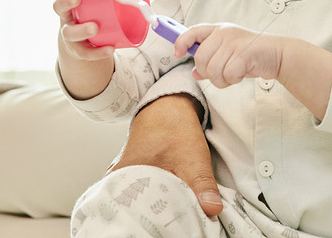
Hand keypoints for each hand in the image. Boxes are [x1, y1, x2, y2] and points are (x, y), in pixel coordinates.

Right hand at [53, 0, 113, 99]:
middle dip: (66, 1)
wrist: (80, 45)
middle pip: (58, 7)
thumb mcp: (99, 0)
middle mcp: (67, 15)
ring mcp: (70, 33)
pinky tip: (109, 49)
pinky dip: (97, 52)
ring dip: (81, 29)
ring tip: (93, 27)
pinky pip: (86, 52)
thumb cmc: (93, 15)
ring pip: (69, 32)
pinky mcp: (78, 50)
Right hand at [108, 94, 222, 216]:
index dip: (154, 223)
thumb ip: (202, 185)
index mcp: (124, 176)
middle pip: (138, 210)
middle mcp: (119, 181)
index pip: (134, 211)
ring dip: (160, 212)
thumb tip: (212, 209)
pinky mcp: (136, 178)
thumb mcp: (193, 157)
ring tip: (175, 223)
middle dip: (158, 221)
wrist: (169, 107)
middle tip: (176, 228)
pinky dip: (160, 204)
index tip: (171, 229)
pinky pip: (147, 197)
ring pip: (143, 204)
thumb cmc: (174, 128)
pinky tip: (172, 212)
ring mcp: (126, 179)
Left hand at [174, 24, 282, 87]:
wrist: (277, 54)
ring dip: (221, 79)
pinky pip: (227, 74)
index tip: (177, 53)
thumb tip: (195, 72)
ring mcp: (234, 42)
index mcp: (218, 29)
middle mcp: (224, 33)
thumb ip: (211, 61)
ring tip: (233, 75)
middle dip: (207, 72)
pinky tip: (241, 75)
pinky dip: (232, 80)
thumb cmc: (252, 55)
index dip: (180, 42)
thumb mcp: (228, 54)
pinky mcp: (243, 53)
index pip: (192, 31)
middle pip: (200, 57)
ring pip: (212, 69)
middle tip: (220, 73)